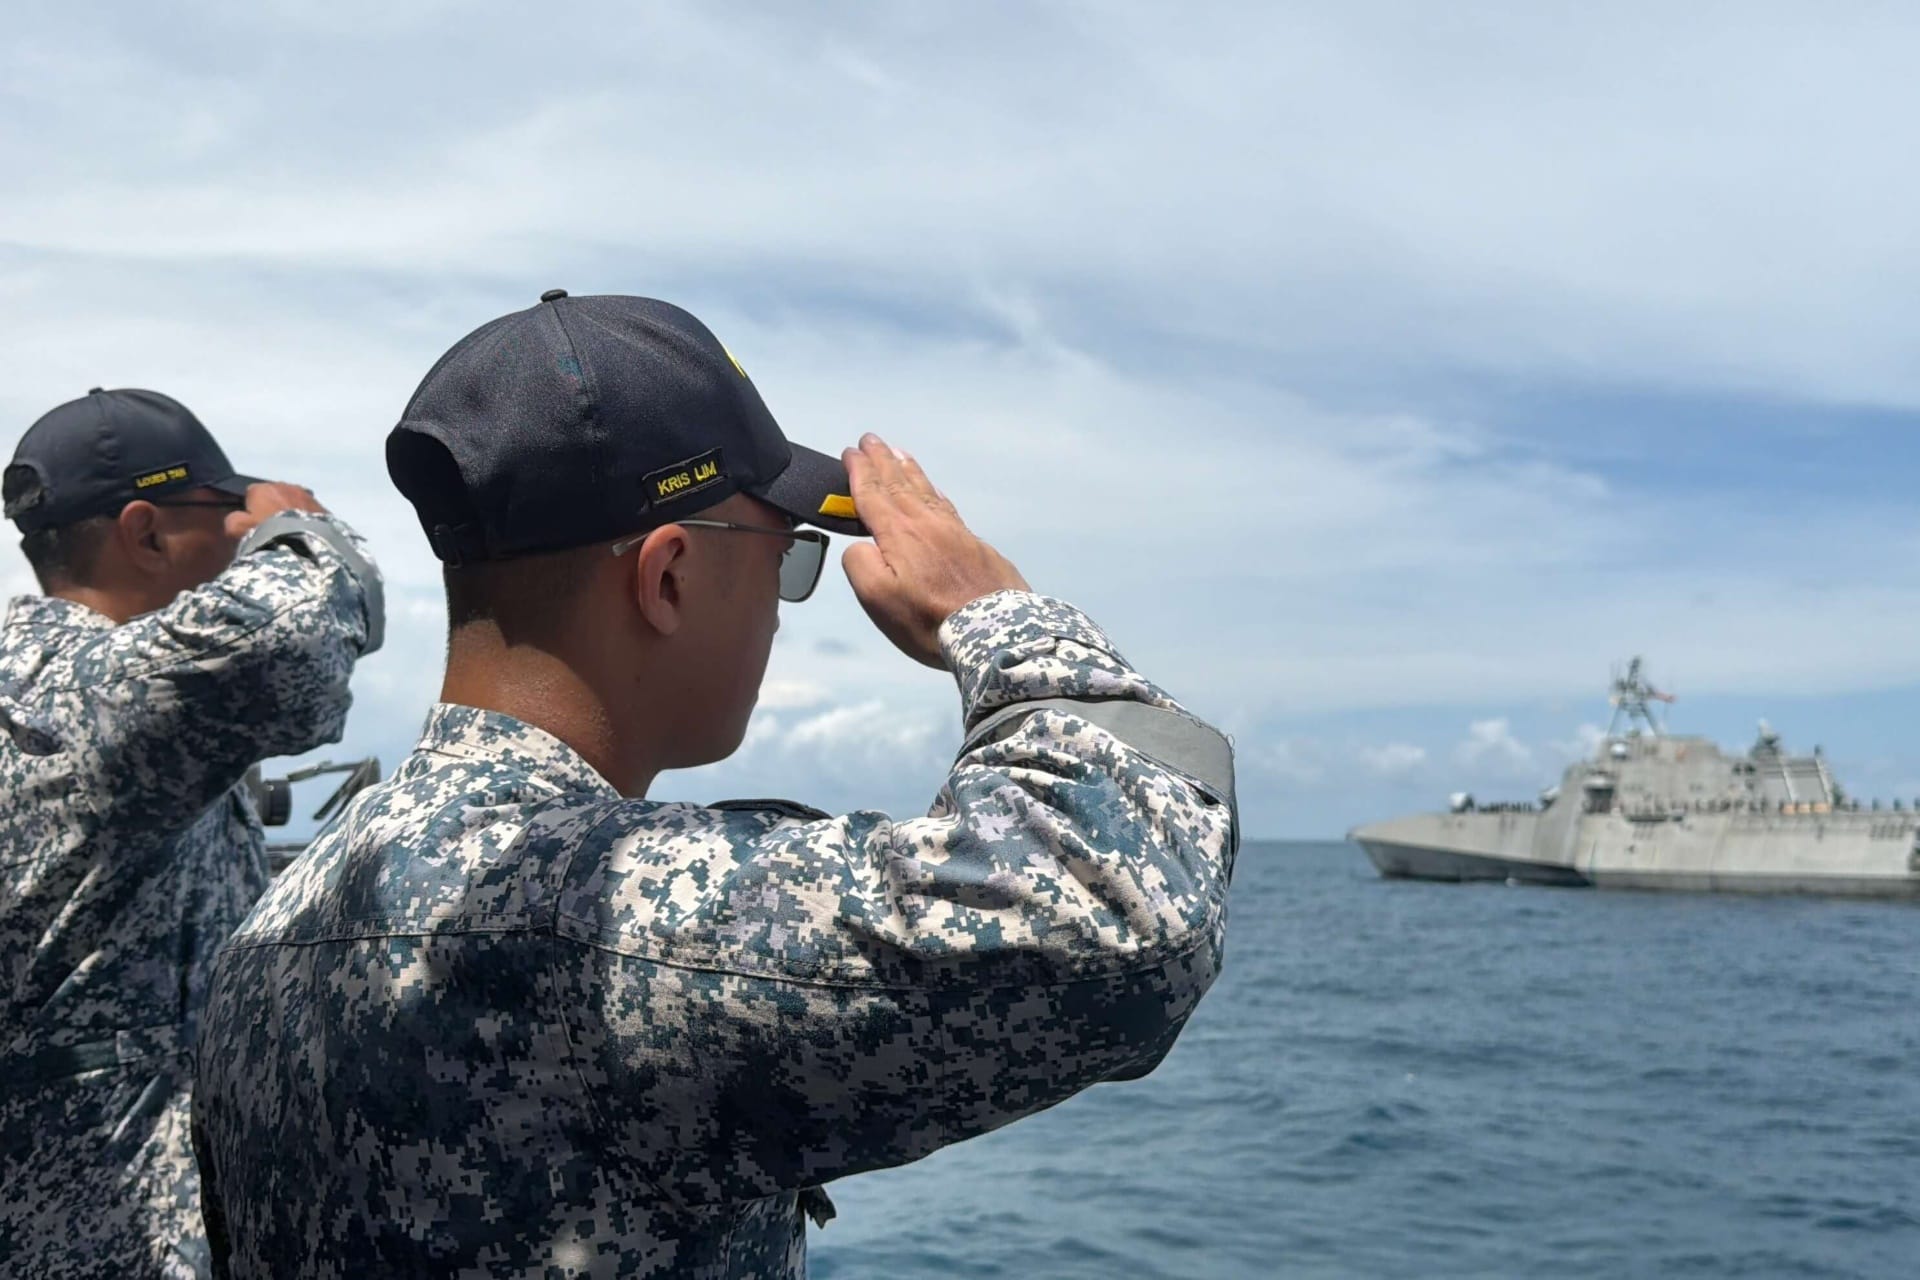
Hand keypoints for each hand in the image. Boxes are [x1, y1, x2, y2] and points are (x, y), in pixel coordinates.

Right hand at [225, 482, 327, 539]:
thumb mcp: (237, 530)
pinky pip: (312, 511)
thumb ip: (233, 520)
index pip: (252, 493)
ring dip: (293, 510)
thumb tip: (238, 517)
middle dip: (274, 506)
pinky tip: (308, 533)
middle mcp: (286, 486)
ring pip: (295, 501)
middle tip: (274, 527)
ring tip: (293, 531)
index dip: (252, 508)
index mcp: (263, 488)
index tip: (254, 523)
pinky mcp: (325, 508)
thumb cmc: (267, 535)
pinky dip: (309, 518)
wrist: (306, 545)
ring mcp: (308, 496)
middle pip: (276, 494)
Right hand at [840, 434, 1028, 667]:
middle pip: (899, 483)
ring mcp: (954, 532)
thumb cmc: (930, 620)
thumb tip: (863, 545)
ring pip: (925, 490)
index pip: (873, 494)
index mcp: (899, 534)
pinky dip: (933, 490)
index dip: (859, 472)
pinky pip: (946, 505)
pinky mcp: (975, 545)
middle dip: (882, 460)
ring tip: (897, 452)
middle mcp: (927, 524)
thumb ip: (860, 564)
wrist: (994, 631)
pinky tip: (932, 489)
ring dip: (907, 469)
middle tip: (870, 439)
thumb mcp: (878, 598)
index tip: (850, 452)